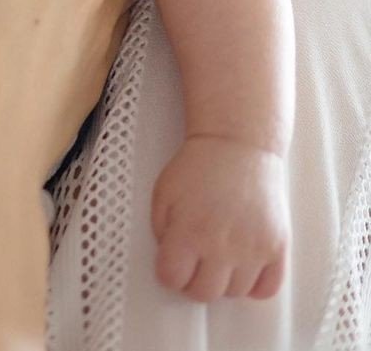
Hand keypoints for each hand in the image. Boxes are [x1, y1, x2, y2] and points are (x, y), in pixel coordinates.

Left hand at [152, 133, 288, 301]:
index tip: (172, 263)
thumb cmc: (198, 167)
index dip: (168, 272)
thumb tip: (170, 261)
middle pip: (204, 294)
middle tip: (194, 263)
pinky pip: (266, 290)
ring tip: (218, 255)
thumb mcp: (163, 193)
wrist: (238, 146)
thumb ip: (161, 231)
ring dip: (223, 280)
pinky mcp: (278, 248)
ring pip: (234, 293)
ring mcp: (253, 250)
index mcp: (189, 231)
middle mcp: (223, 246)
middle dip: (193, 282)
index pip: (173, 279)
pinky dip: (253, 286)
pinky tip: (243, 266)